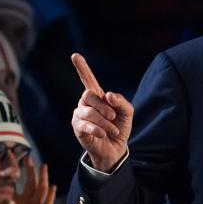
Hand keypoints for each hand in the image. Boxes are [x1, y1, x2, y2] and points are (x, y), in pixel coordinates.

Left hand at [0, 157, 55, 203]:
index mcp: (17, 200)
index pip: (17, 183)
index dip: (15, 171)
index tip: (11, 159)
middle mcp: (28, 202)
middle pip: (31, 182)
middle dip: (31, 170)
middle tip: (29, 157)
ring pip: (41, 190)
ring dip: (43, 178)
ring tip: (44, 167)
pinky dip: (50, 197)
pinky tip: (53, 188)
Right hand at [71, 53, 132, 171]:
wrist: (116, 148)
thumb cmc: (119, 128)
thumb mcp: (127, 113)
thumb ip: (121, 102)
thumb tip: (108, 95)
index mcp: (98, 97)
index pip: (88, 79)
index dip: (82, 68)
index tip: (75, 55)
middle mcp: (85, 103)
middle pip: (89, 95)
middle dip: (104, 107)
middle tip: (113, 117)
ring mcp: (79, 115)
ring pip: (88, 112)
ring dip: (104, 122)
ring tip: (112, 130)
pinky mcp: (77, 128)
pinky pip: (85, 125)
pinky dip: (98, 129)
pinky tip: (104, 134)